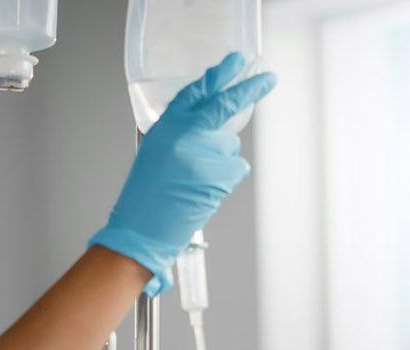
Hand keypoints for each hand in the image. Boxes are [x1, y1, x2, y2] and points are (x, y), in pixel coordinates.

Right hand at [89, 52, 276, 295]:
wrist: (141, 228)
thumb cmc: (145, 195)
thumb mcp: (155, 153)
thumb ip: (180, 134)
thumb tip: (209, 125)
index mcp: (165, 127)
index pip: (196, 91)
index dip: (218, 75)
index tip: (236, 62)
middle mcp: (184, 135)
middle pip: (225, 107)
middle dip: (250, 90)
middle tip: (268, 79)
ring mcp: (202, 154)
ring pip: (231, 145)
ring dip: (223, 160)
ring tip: (198, 180)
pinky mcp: (217, 175)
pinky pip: (237, 168)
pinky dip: (227, 179)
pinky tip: (205, 190)